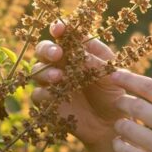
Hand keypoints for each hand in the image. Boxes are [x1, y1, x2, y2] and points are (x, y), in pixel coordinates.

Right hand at [30, 21, 126, 146]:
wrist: (111, 124)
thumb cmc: (114, 93)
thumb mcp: (112, 75)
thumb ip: (98, 63)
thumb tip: (82, 55)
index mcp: (79, 50)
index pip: (65, 34)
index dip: (59, 28)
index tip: (59, 29)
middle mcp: (62, 63)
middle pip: (44, 49)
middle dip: (47, 49)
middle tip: (57, 54)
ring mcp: (53, 82)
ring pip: (37, 70)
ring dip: (45, 71)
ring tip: (59, 76)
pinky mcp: (48, 102)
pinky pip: (37, 94)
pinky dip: (43, 93)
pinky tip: (53, 95)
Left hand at [107, 69, 151, 151]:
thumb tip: (139, 93)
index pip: (150, 87)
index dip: (128, 78)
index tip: (114, 75)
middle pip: (135, 106)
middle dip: (121, 102)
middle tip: (118, 103)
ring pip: (127, 129)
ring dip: (120, 125)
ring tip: (122, 126)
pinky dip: (119, 146)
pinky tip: (120, 144)